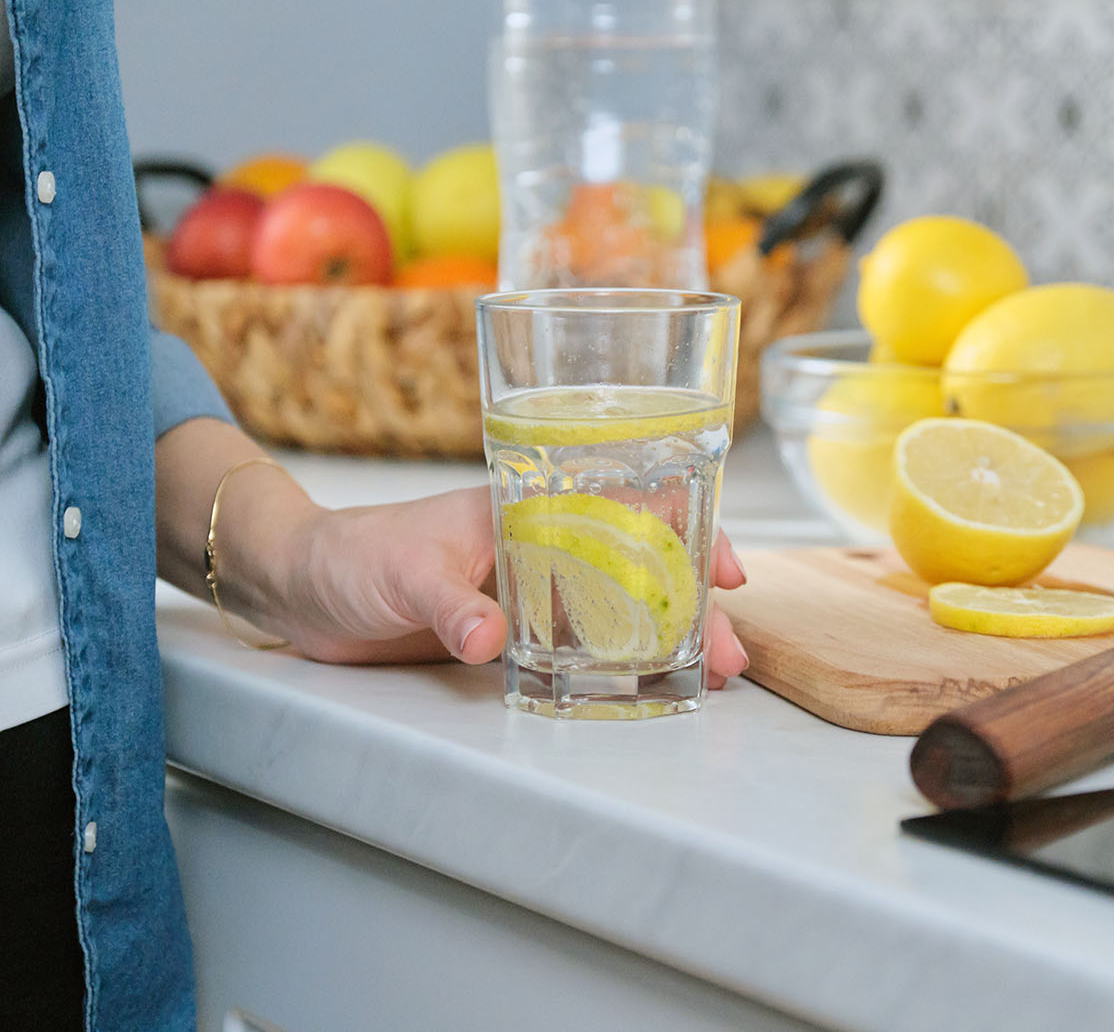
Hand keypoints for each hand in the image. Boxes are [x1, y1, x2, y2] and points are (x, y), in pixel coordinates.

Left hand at [253, 486, 750, 686]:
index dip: (688, 535)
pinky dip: (620, 664)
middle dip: (694, 607)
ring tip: (712, 676)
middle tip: (732, 653)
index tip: (728, 572)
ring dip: (667, 640)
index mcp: (528, 510)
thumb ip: (450, 604)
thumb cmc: (351, 555)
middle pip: (639, 569)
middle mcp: (541, 547)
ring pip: (619, 611)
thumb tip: (488, 639)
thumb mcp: (403, 573)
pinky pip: (579, 647)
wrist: (299, 588)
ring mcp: (529, 592)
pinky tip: (649, 686)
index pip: (629, 509)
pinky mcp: (510, 634)